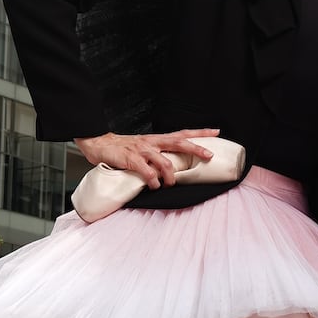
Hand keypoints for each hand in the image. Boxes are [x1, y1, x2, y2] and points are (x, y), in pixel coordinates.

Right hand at [74, 129, 220, 188]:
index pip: (183, 133)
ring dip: (171, 175)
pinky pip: (147, 171)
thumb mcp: (145, 147)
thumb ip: (158, 154)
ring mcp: (143, 149)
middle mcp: (153, 142)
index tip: (216, 132)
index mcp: (157, 139)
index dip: (200, 132)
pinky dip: (153, 180)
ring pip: (165, 161)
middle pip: (179, 142)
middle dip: (196, 149)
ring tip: (170, 184)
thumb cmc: (125, 148)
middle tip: (209, 156)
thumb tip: (174, 167)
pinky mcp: (131, 159)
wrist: (100, 143)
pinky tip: (154, 185)